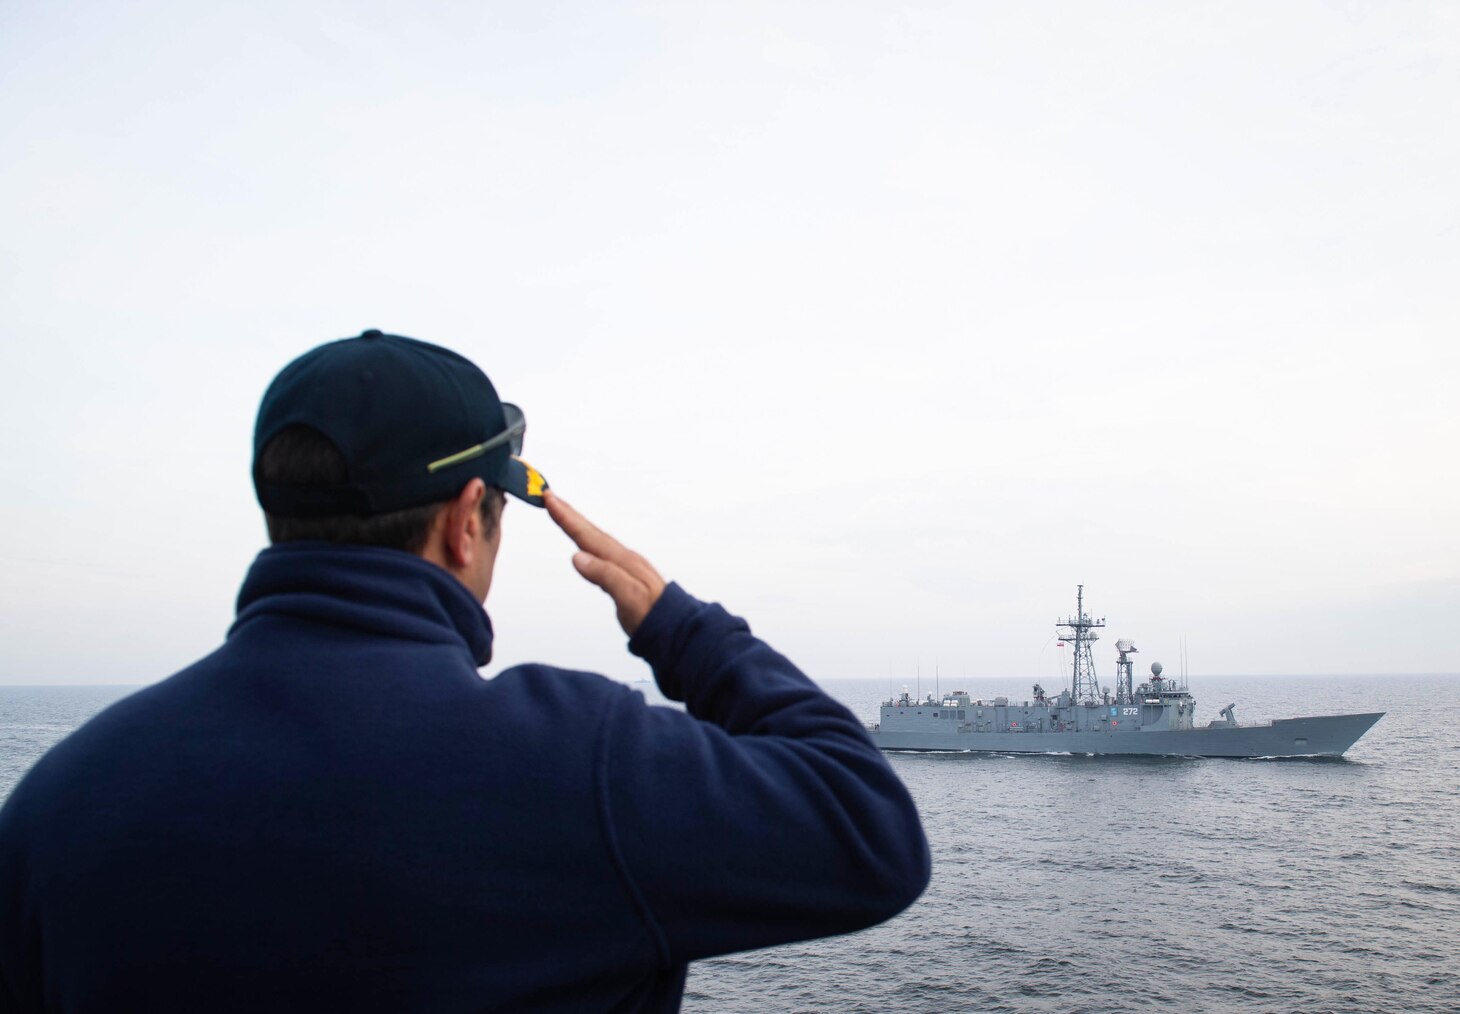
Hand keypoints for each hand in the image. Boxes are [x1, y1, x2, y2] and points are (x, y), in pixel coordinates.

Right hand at [545, 490, 666, 636]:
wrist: (676, 627)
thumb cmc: (654, 614)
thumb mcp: (629, 597)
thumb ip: (605, 575)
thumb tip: (577, 557)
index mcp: (621, 561)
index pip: (588, 534)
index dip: (567, 517)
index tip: (550, 498)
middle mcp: (622, 558)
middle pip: (590, 531)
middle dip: (569, 514)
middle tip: (549, 496)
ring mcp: (624, 566)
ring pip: (595, 539)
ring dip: (577, 525)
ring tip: (563, 513)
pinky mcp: (623, 576)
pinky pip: (600, 551)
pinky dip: (588, 543)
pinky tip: (585, 546)